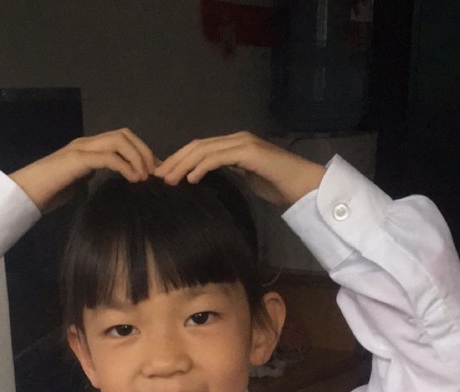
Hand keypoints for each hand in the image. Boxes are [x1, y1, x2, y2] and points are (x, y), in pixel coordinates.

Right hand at [10, 129, 155, 211]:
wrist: (25, 194)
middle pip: (124, 134)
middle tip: (155, 173)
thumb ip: (89, 180)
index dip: (142, 152)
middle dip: (144, 151)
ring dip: (138, 156)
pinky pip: (108, 157)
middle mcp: (87, 143)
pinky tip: (134, 179)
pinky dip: (126, 166)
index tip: (155, 172)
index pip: (121, 139)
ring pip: (119, 140)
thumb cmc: (47, 193)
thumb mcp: (76, 186)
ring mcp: (81, 148)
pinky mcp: (77, 160)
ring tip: (146, 176)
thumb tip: (102, 187)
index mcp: (88, 148)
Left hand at [154, 132, 325, 206]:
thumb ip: (227, 173)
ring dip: (182, 165)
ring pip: (203, 150)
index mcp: (233, 144)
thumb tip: (204, 179)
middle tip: (157, 177)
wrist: (302, 185)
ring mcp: (242, 143)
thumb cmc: (276, 185)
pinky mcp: (249, 153)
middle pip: (196, 146)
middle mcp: (235, 139)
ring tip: (168, 180)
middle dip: (174, 161)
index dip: (178, 159)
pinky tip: (190, 179)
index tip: (162, 174)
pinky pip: (218, 157)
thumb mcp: (245, 178)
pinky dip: (201, 167)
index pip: (199, 148)